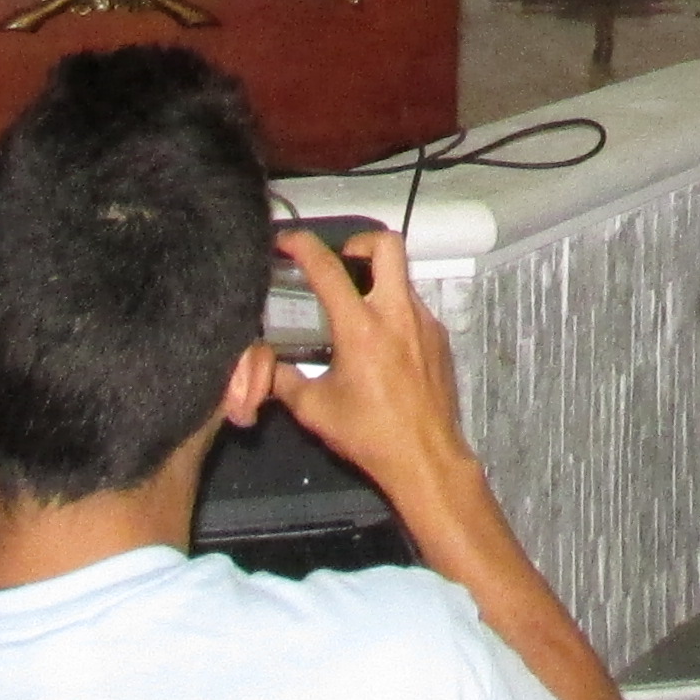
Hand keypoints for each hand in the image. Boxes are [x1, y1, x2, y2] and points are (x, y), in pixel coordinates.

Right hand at [267, 224, 479, 520]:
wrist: (426, 457)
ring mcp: (425, 322)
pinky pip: (414, 309)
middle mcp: (397, 313)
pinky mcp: (440, 338)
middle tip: (341, 262)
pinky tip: (380, 344)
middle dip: (360, 242)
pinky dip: (394, 312)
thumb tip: (260, 368)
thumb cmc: (367, 433)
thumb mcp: (314, 409)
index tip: (286, 241)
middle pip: (387, 245)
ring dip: (377, 282)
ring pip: (402, 278)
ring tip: (355, 312)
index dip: (302, 246)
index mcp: (360, 326)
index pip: (327, 269)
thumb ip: (283, 381)